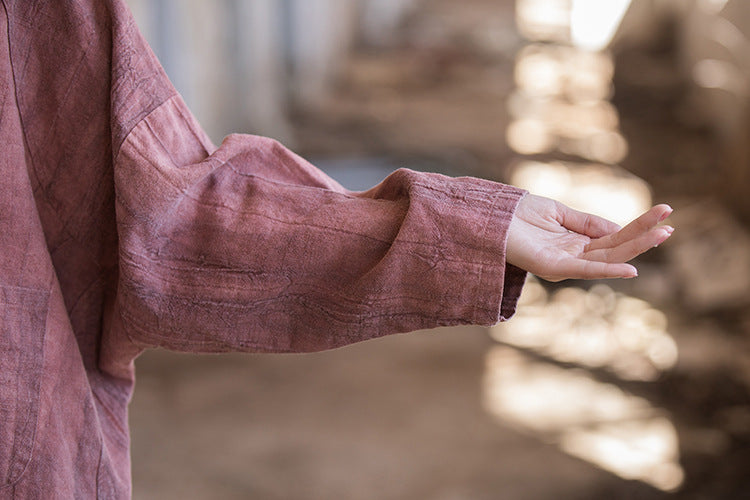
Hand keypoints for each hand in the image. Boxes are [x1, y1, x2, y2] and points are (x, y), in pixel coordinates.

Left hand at [506, 194, 672, 281]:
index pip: (614, 236)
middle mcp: (574, 256)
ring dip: (635, 247)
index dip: (638, 226)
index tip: (665, 213)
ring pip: (607, 257)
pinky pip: (585, 269)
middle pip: (616, 247)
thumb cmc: (517, 215)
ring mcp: (565, 263)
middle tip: (671, 226)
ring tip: (662, 234)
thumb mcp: (559, 213)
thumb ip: (587, 223)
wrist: (489, 217)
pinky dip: (608, 269)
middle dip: (644, 236)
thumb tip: (619, 228)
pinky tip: (630, 268)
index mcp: (576, 243)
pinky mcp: (553, 267)